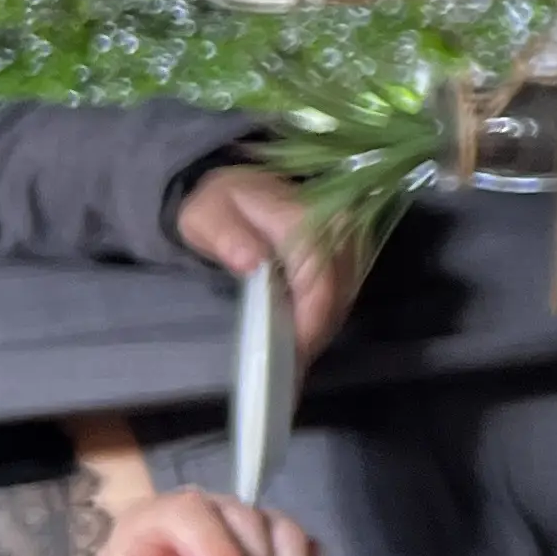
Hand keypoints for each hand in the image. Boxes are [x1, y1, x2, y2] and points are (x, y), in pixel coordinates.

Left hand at [176, 165, 354, 357]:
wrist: (237, 189)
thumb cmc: (219, 206)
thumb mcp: (207, 216)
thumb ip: (228, 236)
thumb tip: (253, 263)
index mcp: (304, 217)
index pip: (320, 276)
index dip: (310, 319)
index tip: (292, 354)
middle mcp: (338, 226)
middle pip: (340, 292)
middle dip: (317, 332)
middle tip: (288, 366)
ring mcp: (348, 240)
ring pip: (346, 296)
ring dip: (321, 328)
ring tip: (293, 357)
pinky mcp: (349, 253)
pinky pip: (344, 292)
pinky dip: (324, 318)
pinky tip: (302, 336)